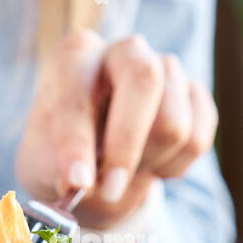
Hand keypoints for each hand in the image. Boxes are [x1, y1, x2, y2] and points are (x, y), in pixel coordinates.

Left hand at [15, 30, 217, 229]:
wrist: (96, 162)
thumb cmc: (62, 157)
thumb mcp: (45, 166)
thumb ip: (58, 171)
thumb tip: (81, 186)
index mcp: (75, 58)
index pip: (79, 92)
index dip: (77, 142)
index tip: (77, 183)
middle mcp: (123, 51)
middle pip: (145, 78)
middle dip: (127, 143)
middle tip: (110, 191)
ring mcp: (166, 68)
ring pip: (174, 122)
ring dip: (149, 163)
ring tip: (125, 171)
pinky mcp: (195, 95)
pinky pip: (198, 140)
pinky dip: (174, 168)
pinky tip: (151, 164)